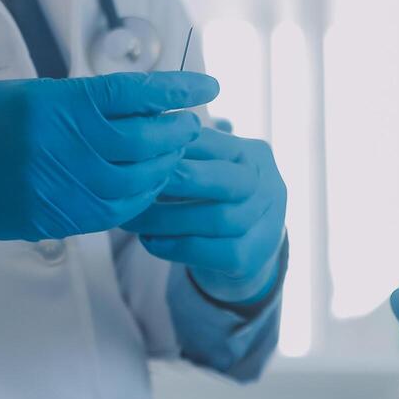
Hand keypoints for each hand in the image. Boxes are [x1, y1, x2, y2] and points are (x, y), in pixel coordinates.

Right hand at [0, 72, 215, 240]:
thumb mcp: (36, 95)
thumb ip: (89, 104)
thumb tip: (148, 108)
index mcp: (56, 105)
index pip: (134, 95)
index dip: (176, 91)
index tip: (208, 86)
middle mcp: (61, 146)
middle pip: (144, 143)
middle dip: (176, 134)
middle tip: (189, 126)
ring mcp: (60, 186)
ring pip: (138, 183)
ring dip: (164, 169)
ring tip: (173, 156)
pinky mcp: (58, 217)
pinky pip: (116, 212)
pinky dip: (140, 198)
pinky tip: (147, 185)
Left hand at [123, 130, 287, 303]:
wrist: (248, 251)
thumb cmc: (215, 200)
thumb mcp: (207, 168)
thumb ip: (184, 154)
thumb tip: (134, 140)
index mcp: (253, 154)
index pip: (212, 142)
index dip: (173, 148)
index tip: (134, 154)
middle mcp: (268, 186)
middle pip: (224, 180)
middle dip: (176, 181)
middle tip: (134, 183)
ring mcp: (266, 224)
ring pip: (217, 219)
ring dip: (165, 220)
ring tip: (131, 220)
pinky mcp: (252, 258)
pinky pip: (212, 252)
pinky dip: (175, 246)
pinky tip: (150, 241)